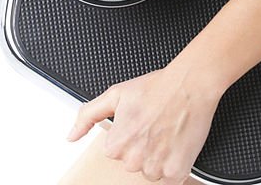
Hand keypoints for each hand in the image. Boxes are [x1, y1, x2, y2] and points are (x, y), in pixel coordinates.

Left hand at [65, 55, 224, 184]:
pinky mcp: (176, 173)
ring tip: (164, 132)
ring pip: (150, 171)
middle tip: (152, 124)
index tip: (138, 121)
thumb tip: (71, 136)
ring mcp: (156, 168)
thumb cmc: (155, 88)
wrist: (189, 85)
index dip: (127, 133)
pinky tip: (174, 142)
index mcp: (117, 145)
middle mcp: (135, 160)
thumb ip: (88, 116)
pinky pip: (169, 177)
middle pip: (132, 162)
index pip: (114, 151)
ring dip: (156, 157)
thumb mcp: (115, 94)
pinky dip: (173, 163)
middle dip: (141, 147)